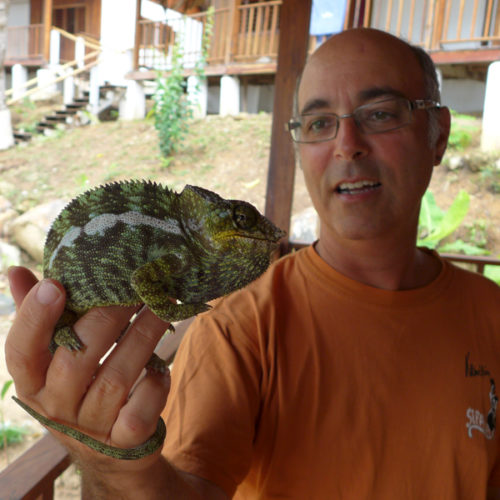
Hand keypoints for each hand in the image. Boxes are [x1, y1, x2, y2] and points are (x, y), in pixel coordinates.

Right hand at [5, 266, 170, 465]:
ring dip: (142, 336)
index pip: (20, 351)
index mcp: (33, 383)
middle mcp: (56, 408)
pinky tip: (162, 362)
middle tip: (135, 286)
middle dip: (108, 317)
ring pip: (116, 378)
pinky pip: (141, 409)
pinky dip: (155, 382)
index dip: (34, 317)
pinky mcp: (125, 440)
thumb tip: (15, 272)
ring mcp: (91, 427)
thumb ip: (40, 317)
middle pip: (75, 360)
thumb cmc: (80, 388)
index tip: (56, 285)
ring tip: (162, 305)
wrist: (107, 450)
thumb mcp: (55, 358)